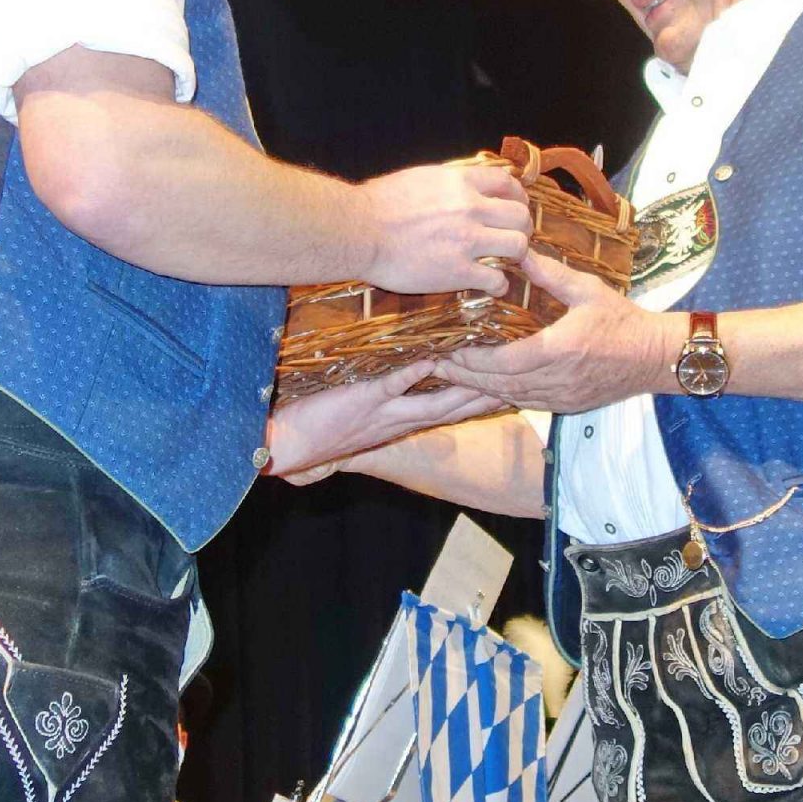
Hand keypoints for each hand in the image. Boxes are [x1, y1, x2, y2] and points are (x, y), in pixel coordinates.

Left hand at [266, 362, 503, 482]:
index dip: (478, 402)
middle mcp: (399, 423)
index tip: (505, 386)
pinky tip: (436, 354)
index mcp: (398, 426)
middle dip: (488, 395)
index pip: (447, 413)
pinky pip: (395, 383)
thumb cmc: (310, 430)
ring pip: (436, 402)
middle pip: (454, 410)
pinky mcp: (363, 399)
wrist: (282, 446)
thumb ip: (376, 404)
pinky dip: (416, 370)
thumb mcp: (352, 423)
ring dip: (466, 386)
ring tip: (494, 366)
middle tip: (520, 377)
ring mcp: (383, 412)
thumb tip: (394, 381)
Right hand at [357, 161, 530, 293]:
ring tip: (502, 262)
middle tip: (512, 238)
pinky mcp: (458, 272)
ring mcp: (466, 241)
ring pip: (518, 246)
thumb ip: (448, 182)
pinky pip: (497, 280)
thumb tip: (464, 184)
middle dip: (521, 228)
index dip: (517, 196)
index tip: (514, 206)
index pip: (507, 183)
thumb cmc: (377, 204)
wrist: (357, 230)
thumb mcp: (419, 177)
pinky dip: (498, 285)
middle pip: (520, 216)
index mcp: (459, 182)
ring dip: (515, 256)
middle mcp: (469, 208)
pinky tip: (489, 285)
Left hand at [439, 251, 679, 410]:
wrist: (655, 357)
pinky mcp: (565, 405)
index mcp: (559, 350)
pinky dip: (500, 395)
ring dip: (478, 389)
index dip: (472, 360)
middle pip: (498, 385)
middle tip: (435, 364)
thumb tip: (517, 252)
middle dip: (464, 376)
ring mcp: (560, 397)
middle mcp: (556, 380)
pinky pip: (524, 403)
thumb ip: (549, 275)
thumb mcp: (587, 289)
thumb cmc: (623, 320)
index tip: (448, 348)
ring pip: (508, 398)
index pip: (504, 362)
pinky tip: (484, 386)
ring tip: (450, 375)